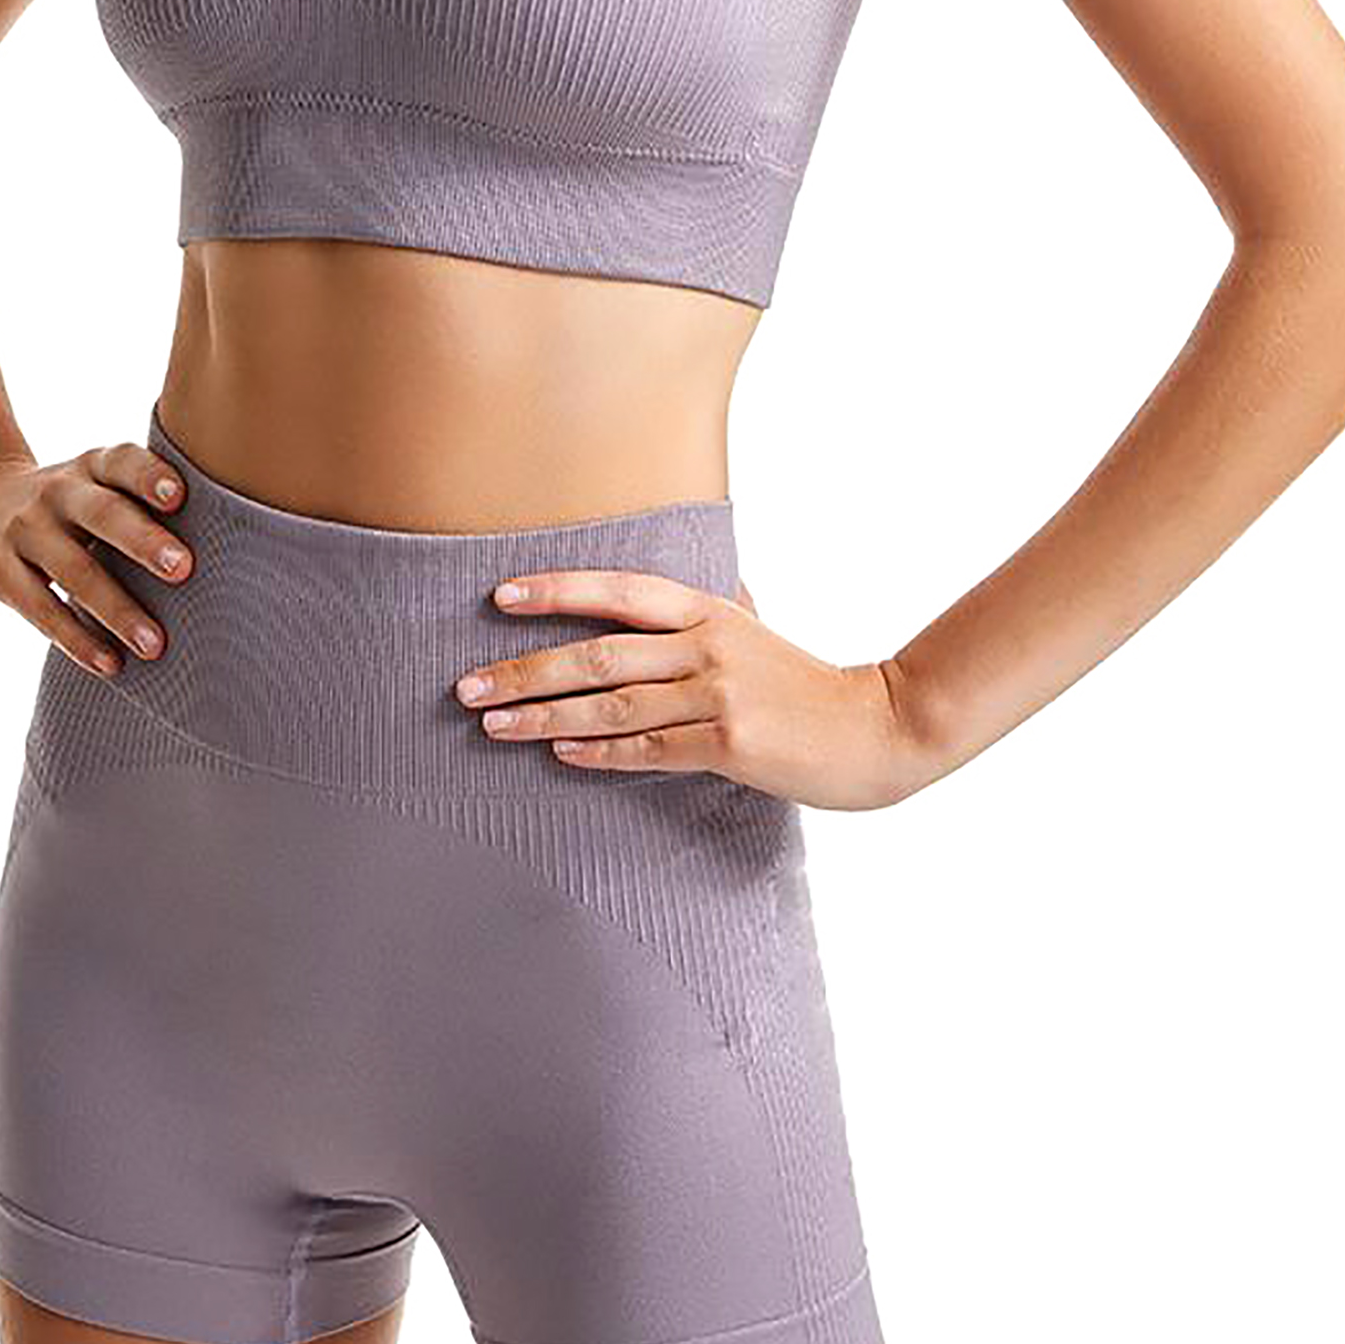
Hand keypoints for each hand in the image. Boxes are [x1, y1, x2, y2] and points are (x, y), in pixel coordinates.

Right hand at [0, 441, 192, 678]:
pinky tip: (109, 664)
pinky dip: (75, 639)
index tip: (180, 495)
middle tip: (183, 569)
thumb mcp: (97, 489)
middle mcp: (56, 492)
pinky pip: (38, 607)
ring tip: (155, 645)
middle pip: (102, 514)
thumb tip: (237, 553)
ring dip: (116, 610)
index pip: (122, 463)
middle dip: (142, 541)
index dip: (149, 475)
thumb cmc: (68, 509)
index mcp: (91, 469)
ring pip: (73, 570)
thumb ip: (145, 507)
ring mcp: (22, 529)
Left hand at [453, 569, 928, 810]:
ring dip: (543, 714)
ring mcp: (718, 696)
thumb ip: (714, 615)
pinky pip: (647, 750)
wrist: (878, 730)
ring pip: (611, 704)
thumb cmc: (810, 687)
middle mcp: (708, 647)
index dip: (558, 590)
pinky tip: (557, 752)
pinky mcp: (729, 745)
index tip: (499, 598)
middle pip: (598, 652)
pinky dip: (598, 751)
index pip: (619, 591)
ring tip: (491, 723)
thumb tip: (680, 597)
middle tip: (465, 686)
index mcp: (709, 612)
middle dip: (525, 668)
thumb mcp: (759, 634)